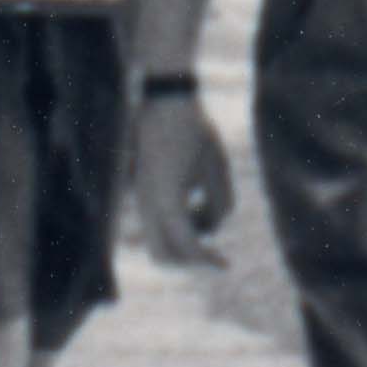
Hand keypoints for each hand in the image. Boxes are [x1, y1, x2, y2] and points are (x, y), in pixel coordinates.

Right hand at [131, 89, 233, 265]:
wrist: (165, 102)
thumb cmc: (196, 130)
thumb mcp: (217, 166)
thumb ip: (219, 202)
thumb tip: (212, 229)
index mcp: (167, 197)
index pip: (185, 245)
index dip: (205, 260)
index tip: (225, 265)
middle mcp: (147, 202)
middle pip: (161, 255)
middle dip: (188, 261)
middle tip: (214, 255)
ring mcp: (141, 198)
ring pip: (157, 241)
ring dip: (184, 239)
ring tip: (205, 206)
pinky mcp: (142, 192)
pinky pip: (157, 222)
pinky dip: (177, 224)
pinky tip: (195, 197)